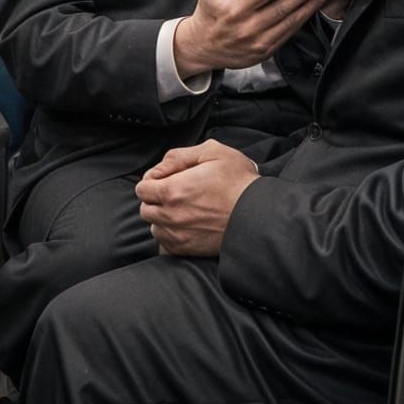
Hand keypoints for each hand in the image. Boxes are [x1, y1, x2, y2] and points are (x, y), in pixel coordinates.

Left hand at [135, 141, 258, 256]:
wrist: (261, 216)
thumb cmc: (239, 182)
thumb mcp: (212, 152)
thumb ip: (179, 156)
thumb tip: (159, 168)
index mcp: (171, 191)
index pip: (142, 188)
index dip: (153, 181)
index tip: (167, 180)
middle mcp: (170, 216)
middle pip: (146, 209)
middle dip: (156, 200)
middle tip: (176, 195)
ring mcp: (179, 236)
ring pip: (155, 227)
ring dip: (163, 219)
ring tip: (184, 211)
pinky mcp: (189, 251)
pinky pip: (166, 246)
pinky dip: (171, 237)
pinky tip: (186, 228)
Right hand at [173, 0, 329, 78]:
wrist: (202, 47)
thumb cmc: (208, 15)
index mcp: (235, 9)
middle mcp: (249, 27)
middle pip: (284, 6)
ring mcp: (259, 42)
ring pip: (290, 21)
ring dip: (309, 5)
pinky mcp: (266, 51)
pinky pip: (288, 33)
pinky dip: (301, 20)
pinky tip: (310, 9)